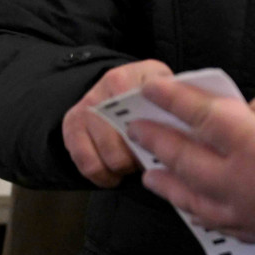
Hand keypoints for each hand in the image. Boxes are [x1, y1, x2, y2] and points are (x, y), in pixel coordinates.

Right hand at [60, 59, 172, 186]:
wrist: (121, 83)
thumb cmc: (151, 95)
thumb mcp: (170, 89)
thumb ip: (176, 105)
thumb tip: (183, 127)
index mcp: (133, 78)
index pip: (142, 117)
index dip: (154, 141)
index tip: (162, 150)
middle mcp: (105, 90)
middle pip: (122, 144)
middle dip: (136, 160)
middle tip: (145, 161)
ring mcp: (86, 106)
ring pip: (102, 157)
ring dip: (118, 169)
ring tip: (130, 167)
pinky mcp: (71, 123)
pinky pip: (82, 161)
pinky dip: (99, 175)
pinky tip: (112, 176)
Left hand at [129, 85, 254, 254]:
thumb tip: (247, 114)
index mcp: (251, 143)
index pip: (200, 115)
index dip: (173, 99)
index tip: (153, 88)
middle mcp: (238, 181)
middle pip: (185, 158)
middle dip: (157, 140)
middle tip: (137, 129)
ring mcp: (246, 212)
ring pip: (192, 198)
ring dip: (167, 184)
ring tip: (150, 175)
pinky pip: (217, 224)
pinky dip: (198, 214)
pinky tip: (192, 210)